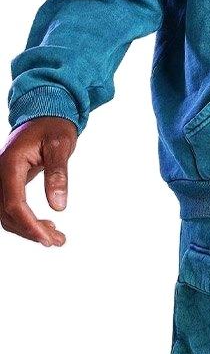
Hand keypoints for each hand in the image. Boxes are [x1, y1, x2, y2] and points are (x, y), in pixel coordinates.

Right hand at [0, 117, 77, 246]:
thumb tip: (59, 206)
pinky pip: (13, 207)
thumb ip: (58, 173)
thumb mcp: (61, 144)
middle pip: (8, 214)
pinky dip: (27, 220)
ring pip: (8, 214)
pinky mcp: (10, 182)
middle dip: (31, 231)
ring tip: (57, 237)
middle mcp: (1, 173)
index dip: (29, 224)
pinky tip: (47, 225)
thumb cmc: (54, 125)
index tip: (48, 238)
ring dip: (29, 229)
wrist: (46, 112)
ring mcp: (3, 179)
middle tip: (58, 241)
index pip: (14, 203)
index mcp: (10, 164)